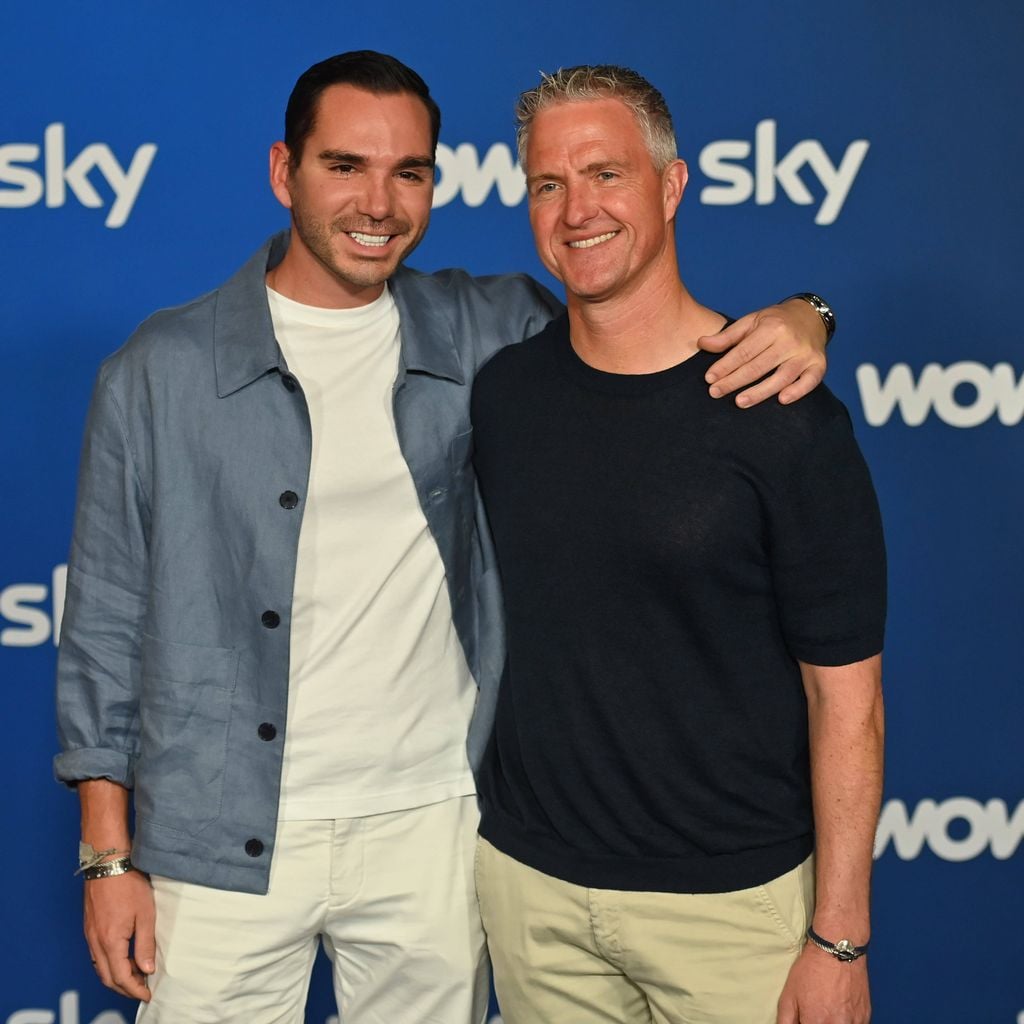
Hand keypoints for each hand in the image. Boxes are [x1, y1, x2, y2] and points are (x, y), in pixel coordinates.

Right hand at [84, 869, 155, 1001]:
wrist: (108, 863)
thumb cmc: (129, 884)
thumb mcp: (145, 914)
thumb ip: (145, 944)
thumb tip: (147, 969)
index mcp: (110, 942)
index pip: (121, 976)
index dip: (135, 989)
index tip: (147, 994)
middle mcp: (96, 942)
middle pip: (107, 977)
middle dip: (125, 988)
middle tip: (142, 990)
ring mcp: (90, 935)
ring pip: (99, 967)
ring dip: (116, 976)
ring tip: (136, 976)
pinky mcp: (89, 927)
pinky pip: (96, 955)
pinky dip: (109, 964)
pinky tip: (122, 958)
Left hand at [698, 298, 827, 406]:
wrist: (811, 316)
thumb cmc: (776, 321)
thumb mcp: (751, 321)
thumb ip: (727, 336)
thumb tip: (701, 343)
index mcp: (771, 327)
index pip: (744, 351)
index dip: (725, 366)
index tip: (709, 378)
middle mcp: (789, 341)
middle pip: (759, 366)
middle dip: (735, 381)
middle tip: (715, 393)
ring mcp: (805, 354)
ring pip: (781, 377)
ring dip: (760, 392)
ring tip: (740, 402)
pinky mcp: (819, 365)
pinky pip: (810, 381)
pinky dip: (797, 391)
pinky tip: (782, 400)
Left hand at [776, 943, 870, 1023]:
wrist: (836, 950)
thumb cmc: (811, 970)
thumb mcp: (788, 994)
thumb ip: (786, 1021)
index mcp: (815, 1023)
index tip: (805, 1020)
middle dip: (818, 1022)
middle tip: (816, 1013)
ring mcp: (854, 1023)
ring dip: (834, 1023)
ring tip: (827, 1010)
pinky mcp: (865, 1017)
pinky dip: (847, 1022)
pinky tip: (840, 1010)